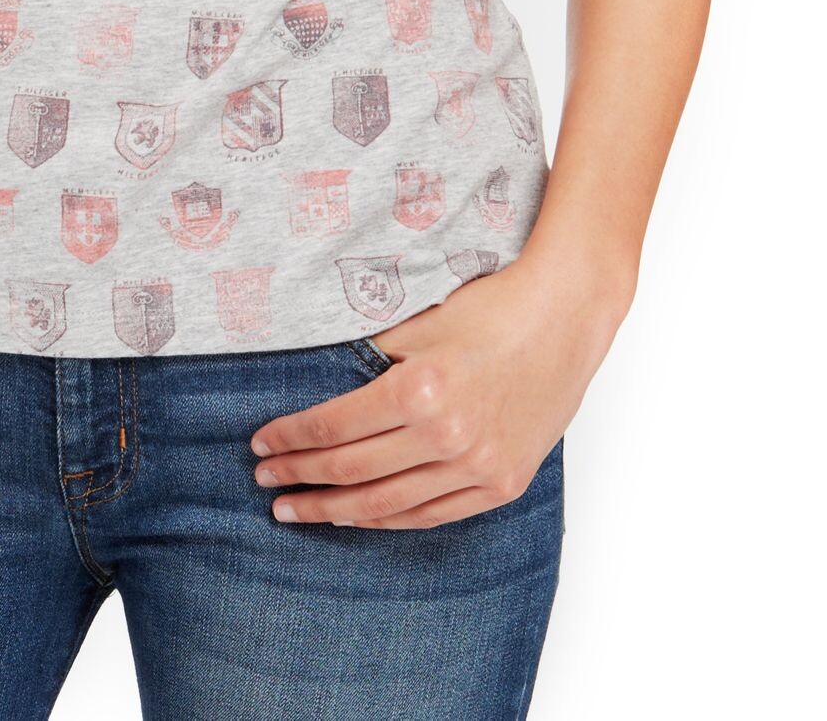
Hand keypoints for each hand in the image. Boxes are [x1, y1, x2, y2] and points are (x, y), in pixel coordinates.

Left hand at [249, 248, 629, 528]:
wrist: (566, 316)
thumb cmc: (491, 306)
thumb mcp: (419, 318)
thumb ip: (368, 352)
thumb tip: (312, 377)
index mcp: (419, 388)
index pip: (334, 426)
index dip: (290, 438)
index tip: (260, 444)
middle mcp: (447, 435)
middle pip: (352, 470)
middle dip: (300, 478)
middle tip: (265, 482)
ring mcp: (477, 467)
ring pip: (388, 505)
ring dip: (334, 510)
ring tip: (297, 510)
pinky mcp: (501, 485)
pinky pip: (432, 515)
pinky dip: (389, 519)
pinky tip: (359, 516)